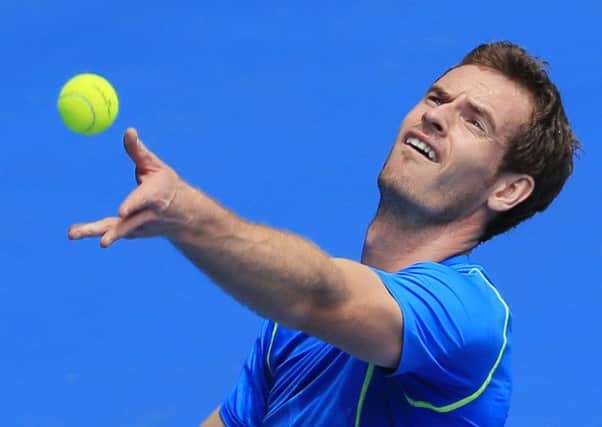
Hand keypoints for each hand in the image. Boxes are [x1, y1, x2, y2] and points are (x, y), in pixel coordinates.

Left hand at [68, 127, 187, 246]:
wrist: (184, 214)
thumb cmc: (167, 185)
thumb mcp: (156, 167)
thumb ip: (138, 151)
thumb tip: (128, 129)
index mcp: (155, 196)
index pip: (142, 200)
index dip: (132, 205)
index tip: (121, 211)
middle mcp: (147, 215)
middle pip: (127, 223)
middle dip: (113, 231)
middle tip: (96, 236)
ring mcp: (140, 227)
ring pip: (117, 230)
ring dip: (95, 232)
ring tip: (71, 233)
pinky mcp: (132, 232)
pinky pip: (112, 231)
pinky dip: (97, 232)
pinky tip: (77, 232)